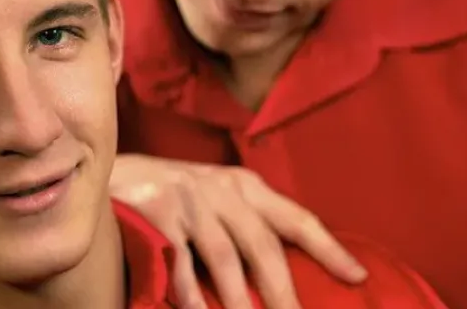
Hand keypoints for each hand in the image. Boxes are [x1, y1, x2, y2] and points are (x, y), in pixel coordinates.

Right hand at [109, 154, 367, 308]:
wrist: (109, 172)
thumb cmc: (172, 195)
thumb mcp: (215, 198)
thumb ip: (246, 224)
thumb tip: (281, 272)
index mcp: (245, 186)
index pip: (296, 218)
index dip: (329, 248)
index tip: (357, 277)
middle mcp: (222, 189)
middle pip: (263, 245)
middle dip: (283, 292)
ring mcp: (189, 197)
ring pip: (223, 258)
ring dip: (239, 301)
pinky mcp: (156, 209)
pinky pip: (178, 260)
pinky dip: (188, 292)